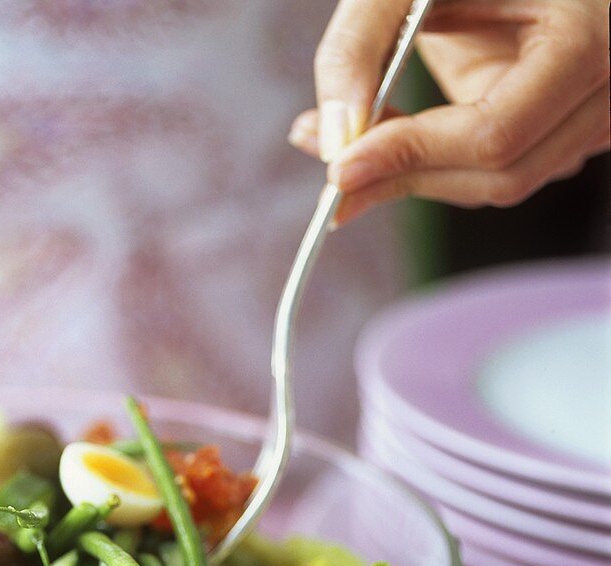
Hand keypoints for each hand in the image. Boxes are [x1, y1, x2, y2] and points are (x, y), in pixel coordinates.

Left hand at [289, 0, 610, 224]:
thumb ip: (362, 42)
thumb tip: (333, 140)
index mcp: (592, 37)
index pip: (495, 134)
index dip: (412, 155)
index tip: (340, 166)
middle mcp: (610, 88)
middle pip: (496, 175)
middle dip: (403, 176)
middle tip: (327, 166)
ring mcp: (600, 117)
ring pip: (494, 184)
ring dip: (412, 175)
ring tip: (343, 144)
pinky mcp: (573, 131)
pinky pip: (496, 170)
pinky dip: (434, 164)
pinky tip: (386, 137)